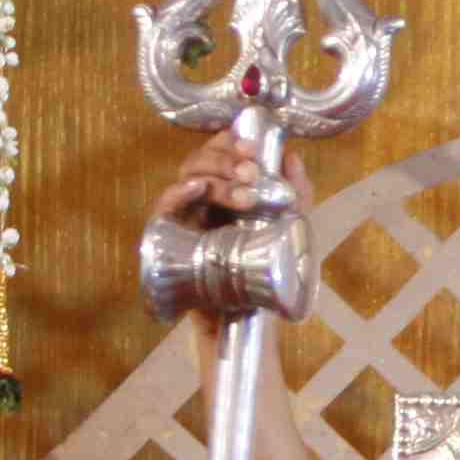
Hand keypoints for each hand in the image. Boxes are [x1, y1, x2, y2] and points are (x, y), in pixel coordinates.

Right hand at [141, 136, 295, 337]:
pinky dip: (179, 192)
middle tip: (252, 172)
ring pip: (188, 176)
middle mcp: (201, 197)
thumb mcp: (287, 229)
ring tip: (245, 193)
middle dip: (227, 158)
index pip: (221, 150)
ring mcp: (184, 215)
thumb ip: (295, 194)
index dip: (233, 141)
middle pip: (202, 159)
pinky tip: (198, 189)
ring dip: (215, 175)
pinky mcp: (167, 236)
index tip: (253, 148)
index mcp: (226, 188)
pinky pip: (164, 207)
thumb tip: (292, 157)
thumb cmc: (262, 272)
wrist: (242, 319)